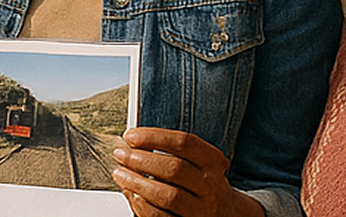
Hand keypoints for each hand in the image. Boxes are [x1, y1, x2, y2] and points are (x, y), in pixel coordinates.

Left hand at [112, 127, 261, 216]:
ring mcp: (200, 209)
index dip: (154, 137)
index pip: (184, 143)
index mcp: (211, 162)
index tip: (131, 136)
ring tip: (121, 174)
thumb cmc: (200, 183)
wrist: (224, 213)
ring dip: (138, 182)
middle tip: (121, 154)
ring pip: (168, 195)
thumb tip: (133, 144)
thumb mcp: (196, 162)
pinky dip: (143, 206)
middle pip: (175, 168)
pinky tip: (132, 195)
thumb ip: (170, 152)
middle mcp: (209, 185)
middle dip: (141, 159)